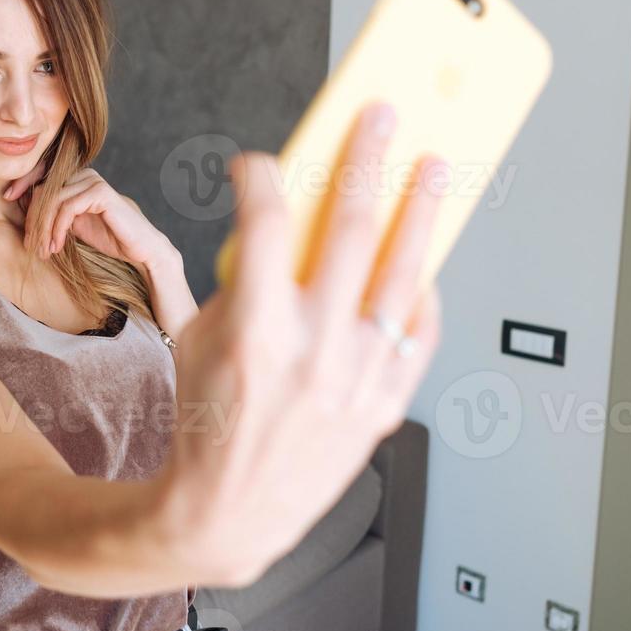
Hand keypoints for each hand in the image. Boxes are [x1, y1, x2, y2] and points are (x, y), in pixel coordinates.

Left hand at [3, 159, 173, 267]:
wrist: (140, 248)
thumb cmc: (109, 237)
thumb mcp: (73, 223)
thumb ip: (55, 212)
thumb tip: (23, 204)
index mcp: (78, 178)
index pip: (43, 175)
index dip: (23, 183)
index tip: (8, 198)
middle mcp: (85, 174)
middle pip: (44, 190)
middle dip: (34, 220)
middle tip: (32, 246)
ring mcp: (93, 182)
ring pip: (53, 200)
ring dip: (44, 229)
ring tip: (44, 251)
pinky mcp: (100, 193)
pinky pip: (67, 208)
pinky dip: (58, 229)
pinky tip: (57, 246)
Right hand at [150, 101, 445, 587]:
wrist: (228, 510)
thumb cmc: (207, 419)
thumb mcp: (197, 340)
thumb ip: (238, 281)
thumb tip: (279, 230)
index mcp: (253, 329)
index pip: (263, 223)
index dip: (260, 177)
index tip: (258, 163)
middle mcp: (312, 349)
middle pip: (347, 229)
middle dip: (365, 160)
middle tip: (380, 120)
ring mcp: (356, 378)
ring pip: (401, 273)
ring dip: (420, 211)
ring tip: (433, 169)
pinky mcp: (383, 404)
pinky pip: (419, 334)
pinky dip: (423, 294)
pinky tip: (425, 264)